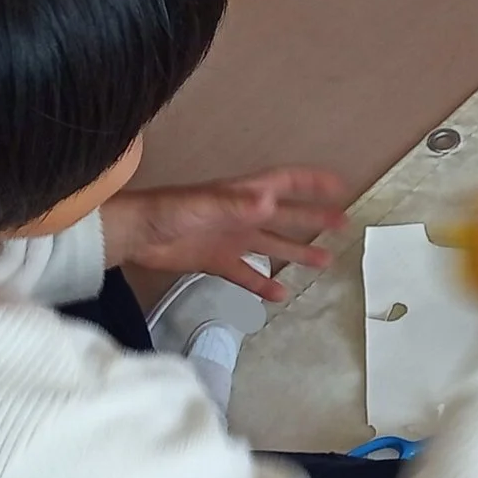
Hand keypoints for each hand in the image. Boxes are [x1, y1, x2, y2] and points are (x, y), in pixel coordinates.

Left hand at [101, 167, 342, 300]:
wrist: (133, 235)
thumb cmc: (167, 211)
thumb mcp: (203, 206)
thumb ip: (237, 205)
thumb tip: (272, 202)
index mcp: (243, 195)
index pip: (285, 183)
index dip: (312, 183)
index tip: (340, 186)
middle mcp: (243, 215)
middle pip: (286, 215)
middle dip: (314, 218)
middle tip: (343, 225)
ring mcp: (231, 239)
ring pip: (272, 245)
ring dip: (297, 251)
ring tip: (324, 261)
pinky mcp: (216, 261)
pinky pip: (246, 273)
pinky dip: (262, 283)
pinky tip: (280, 294)